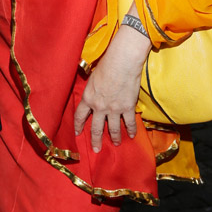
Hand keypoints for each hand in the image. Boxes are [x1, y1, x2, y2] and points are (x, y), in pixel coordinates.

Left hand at [74, 24, 150, 150]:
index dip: (79, 126)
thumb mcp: (92, 78)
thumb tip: (93, 94)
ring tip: (116, 144)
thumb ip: (91, 90)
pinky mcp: (127, 108)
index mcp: (88, 98)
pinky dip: (131, 130)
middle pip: (96, 128)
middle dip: (95, 140)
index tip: (78, 133)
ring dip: (115, 138)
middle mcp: (99, 107)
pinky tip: (132, 135)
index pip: (80, 116)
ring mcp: (114, 109)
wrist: (121, 62)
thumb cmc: (106, 65)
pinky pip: (129, 122)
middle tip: (96, 149)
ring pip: (113, 129)